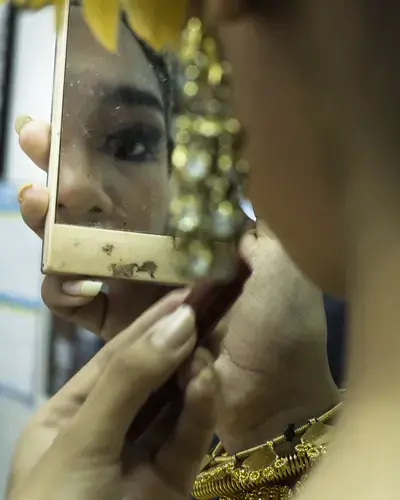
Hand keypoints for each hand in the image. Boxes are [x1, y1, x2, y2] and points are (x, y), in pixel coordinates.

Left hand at [7, 291, 216, 499]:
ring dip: (193, 374)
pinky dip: (201, 411)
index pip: (117, 355)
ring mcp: (142, 455)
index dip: (152, 320)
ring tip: (211, 343)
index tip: (186, 289)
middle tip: (213, 304)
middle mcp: (109, 427)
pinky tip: (207, 383)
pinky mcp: (173, 482)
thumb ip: (129, 381)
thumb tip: (179, 321)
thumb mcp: (82, 442)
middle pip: (151, 374)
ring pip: (175, 404)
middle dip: (179, 340)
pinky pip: (189, 438)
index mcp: (72, 412)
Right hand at [17, 117, 337, 455]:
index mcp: (195, 232)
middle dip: (64, 169)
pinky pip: (76, 303)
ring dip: (50, 221)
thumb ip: (255, 219)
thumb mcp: (282, 259)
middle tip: (35, 139)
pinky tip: (68, 279)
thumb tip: (225, 182)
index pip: (146, 181)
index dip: (113, 152)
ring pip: (79, 247)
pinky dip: (61, 288)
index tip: (79, 119)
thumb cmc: (282, 326)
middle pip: (104, 206)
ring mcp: (137, 289)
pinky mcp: (120, 327)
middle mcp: (161, 253)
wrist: (271, 395)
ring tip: (37, 201)